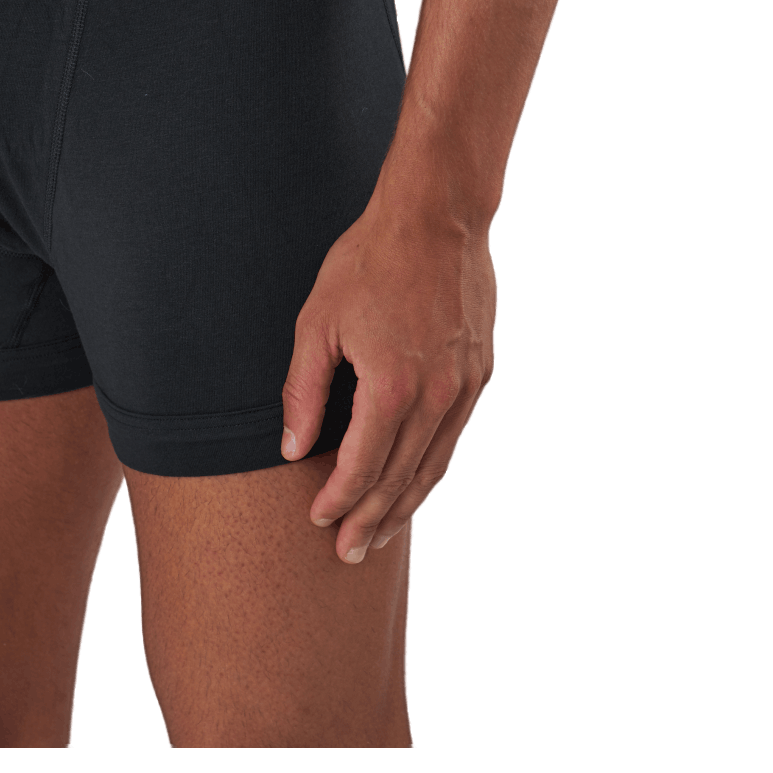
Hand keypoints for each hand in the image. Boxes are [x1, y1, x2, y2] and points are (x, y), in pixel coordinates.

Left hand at [281, 199, 494, 562]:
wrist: (435, 218)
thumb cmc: (367, 263)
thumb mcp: (317, 323)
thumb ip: (303, 391)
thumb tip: (292, 449)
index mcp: (391, 387)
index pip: (362, 467)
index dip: (338, 499)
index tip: (318, 520)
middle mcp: (436, 397)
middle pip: (401, 478)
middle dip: (372, 520)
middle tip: (349, 553)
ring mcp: (465, 386)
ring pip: (435, 466)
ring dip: (407, 505)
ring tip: (380, 534)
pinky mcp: (481, 372)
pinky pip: (455, 437)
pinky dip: (433, 469)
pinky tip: (415, 483)